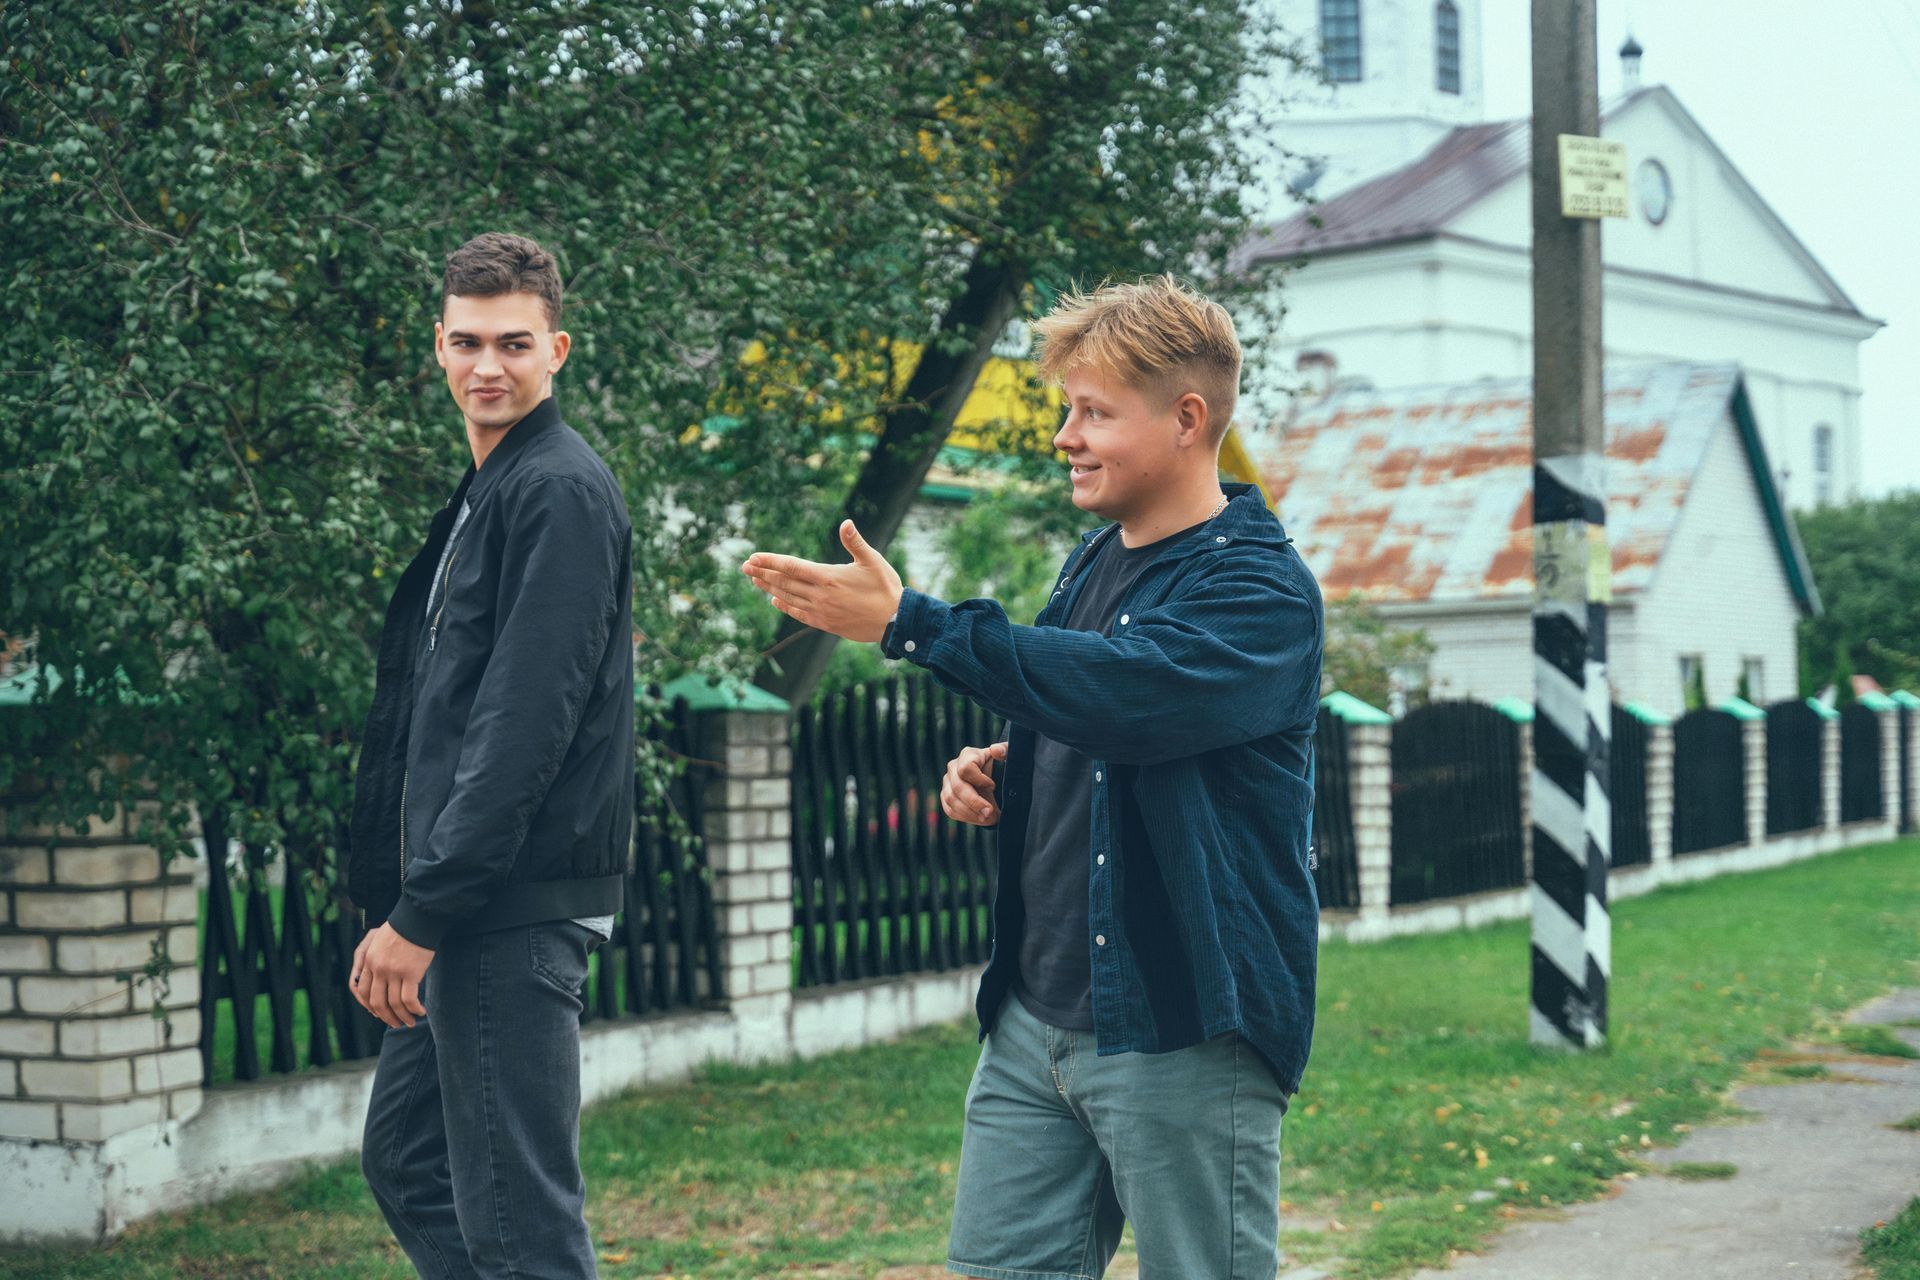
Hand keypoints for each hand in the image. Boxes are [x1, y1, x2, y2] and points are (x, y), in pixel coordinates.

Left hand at [350, 923, 432, 1028]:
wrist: (417, 918)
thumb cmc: (402, 928)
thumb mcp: (379, 941)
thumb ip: (375, 959)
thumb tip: (380, 981)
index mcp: (369, 961)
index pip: (363, 991)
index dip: (370, 1006)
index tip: (380, 1013)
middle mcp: (378, 969)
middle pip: (377, 1002)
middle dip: (386, 1017)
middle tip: (396, 1024)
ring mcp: (393, 972)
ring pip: (394, 1004)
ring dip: (402, 1017)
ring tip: (410, 1022)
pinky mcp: (411, 973)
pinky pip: (409, 999)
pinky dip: (414, 1009)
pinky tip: (421, 1011)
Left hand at [740, 520, 903, 643]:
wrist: (895, 622)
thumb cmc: (886, 588)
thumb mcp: (873, 561)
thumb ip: (855, 542)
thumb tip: (846, 523)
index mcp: (828, 577)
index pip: (791, 566)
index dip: (770, 561)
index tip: (754, 556)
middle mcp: (820, 595)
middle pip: (784, 582)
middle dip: (762, 573)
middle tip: (744, 566)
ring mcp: (821, 611)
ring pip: (787, 598)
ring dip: (769, 587)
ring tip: (754, 579)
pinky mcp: (825, 624)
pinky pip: (799, 614)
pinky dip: (785, 606)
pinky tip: (775, 600)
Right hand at [942, 741, 1008, 826]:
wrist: (997, 781)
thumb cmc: (1003, 767)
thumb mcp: (1008, 757)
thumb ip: (1005, 751)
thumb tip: (995, 750)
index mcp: (968, 755)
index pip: (965, 769)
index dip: (979, 780)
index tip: (993, 786)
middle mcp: (954, 768)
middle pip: (957, 787)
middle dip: (974, 802)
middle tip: (989, 812)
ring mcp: (948, 783)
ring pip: (951, 800)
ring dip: (970, 812)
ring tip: (987, 817)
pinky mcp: (947, 797)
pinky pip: (950, 810)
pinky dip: (965, 817)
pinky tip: (980, 818)